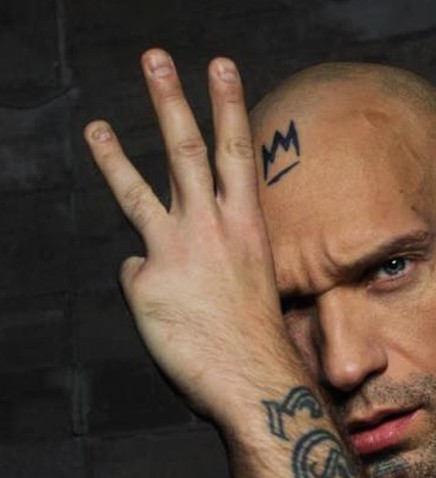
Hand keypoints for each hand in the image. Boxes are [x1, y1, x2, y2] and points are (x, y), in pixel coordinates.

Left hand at [84, 49, 289, 419]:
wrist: (254, 378)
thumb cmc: (258, 334)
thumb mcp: (250, 278)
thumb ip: (208, 250)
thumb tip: (145, 253)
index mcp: (246, 225)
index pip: (236, 152)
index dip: (227, 104)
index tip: (219, 65)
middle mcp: (211, 228)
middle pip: (185, 151)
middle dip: (170, 101)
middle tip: (156, 59)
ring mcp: (175, 251)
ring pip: (137, 192)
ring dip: (114, 155)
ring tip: (96, 126)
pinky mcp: (147, 282)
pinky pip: (138, 274)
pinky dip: (149, 288)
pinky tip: (170, 312)